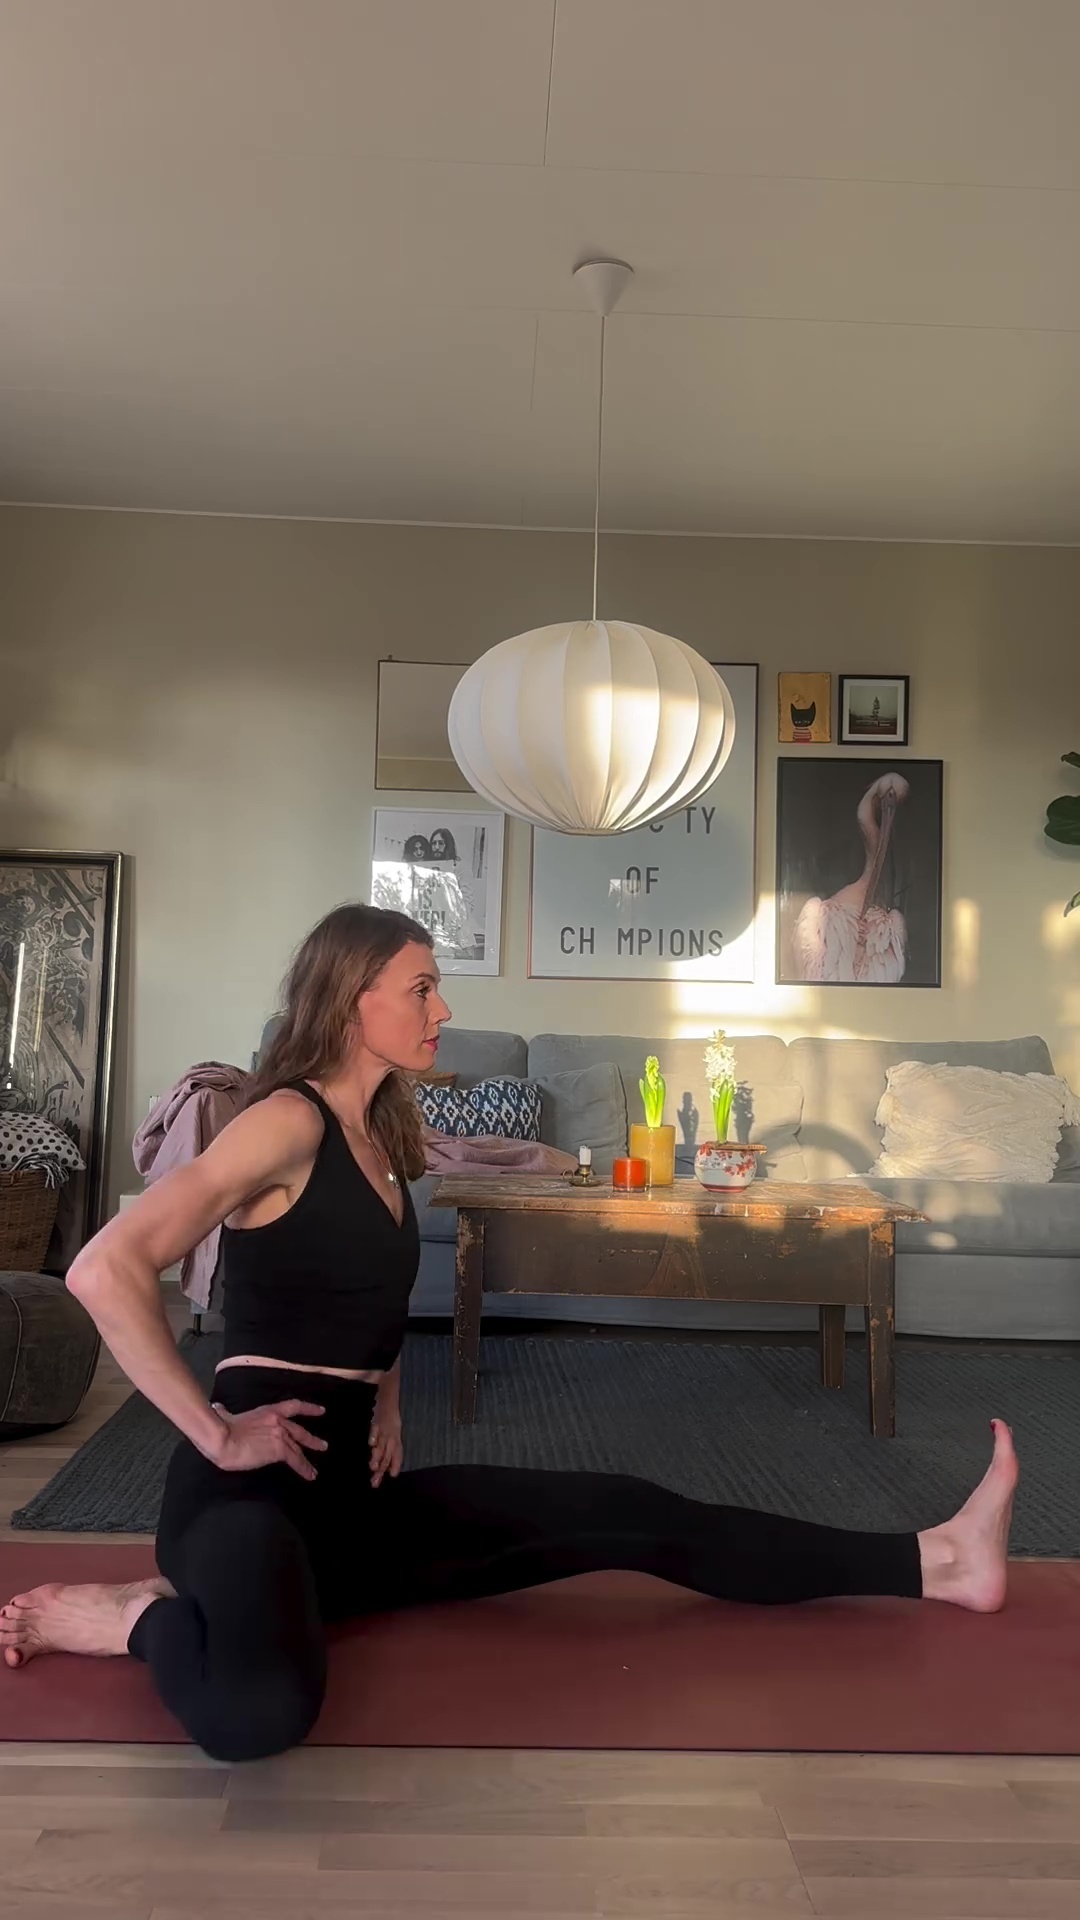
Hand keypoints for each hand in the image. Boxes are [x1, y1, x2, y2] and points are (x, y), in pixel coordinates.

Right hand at [206, 1399, 327, 1479]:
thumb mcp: (225, 1416)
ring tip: (315, 1470)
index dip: (308, 1408)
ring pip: (299, 1448)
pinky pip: (296, 1460)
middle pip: (299, 1431)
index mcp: (267, 1411)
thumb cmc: (220, 1428)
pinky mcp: (279, 1450)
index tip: (321, 1410)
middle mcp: (278, 1421)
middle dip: (311, 1439)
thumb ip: (225, 1412)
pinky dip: (304, 1468)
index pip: (293, 1406)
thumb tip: (218, 1408)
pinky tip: (310, 1475)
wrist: (223, 1439)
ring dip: (308, 1459)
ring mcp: (280, 1435)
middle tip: (323, 1445)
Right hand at [369, 1401, 402, 1487]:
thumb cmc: (391, 1417)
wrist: (389, 1397)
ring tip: (373, 1467)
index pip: (398, 1454)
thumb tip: (388, 1466)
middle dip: (381, 1469)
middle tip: (375, 1481)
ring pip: (382, 1445)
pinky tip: (371, 1444)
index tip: (392, 1476)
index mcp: (397, 1438)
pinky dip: (373, 1436)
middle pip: (388, 1454)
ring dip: (378, 1456)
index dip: (396, 1464)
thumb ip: (391, 1448)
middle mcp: (392, 1436)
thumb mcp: (394, 1432)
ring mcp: (384, 1429)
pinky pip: (375, 1429)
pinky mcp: (377, 1422)